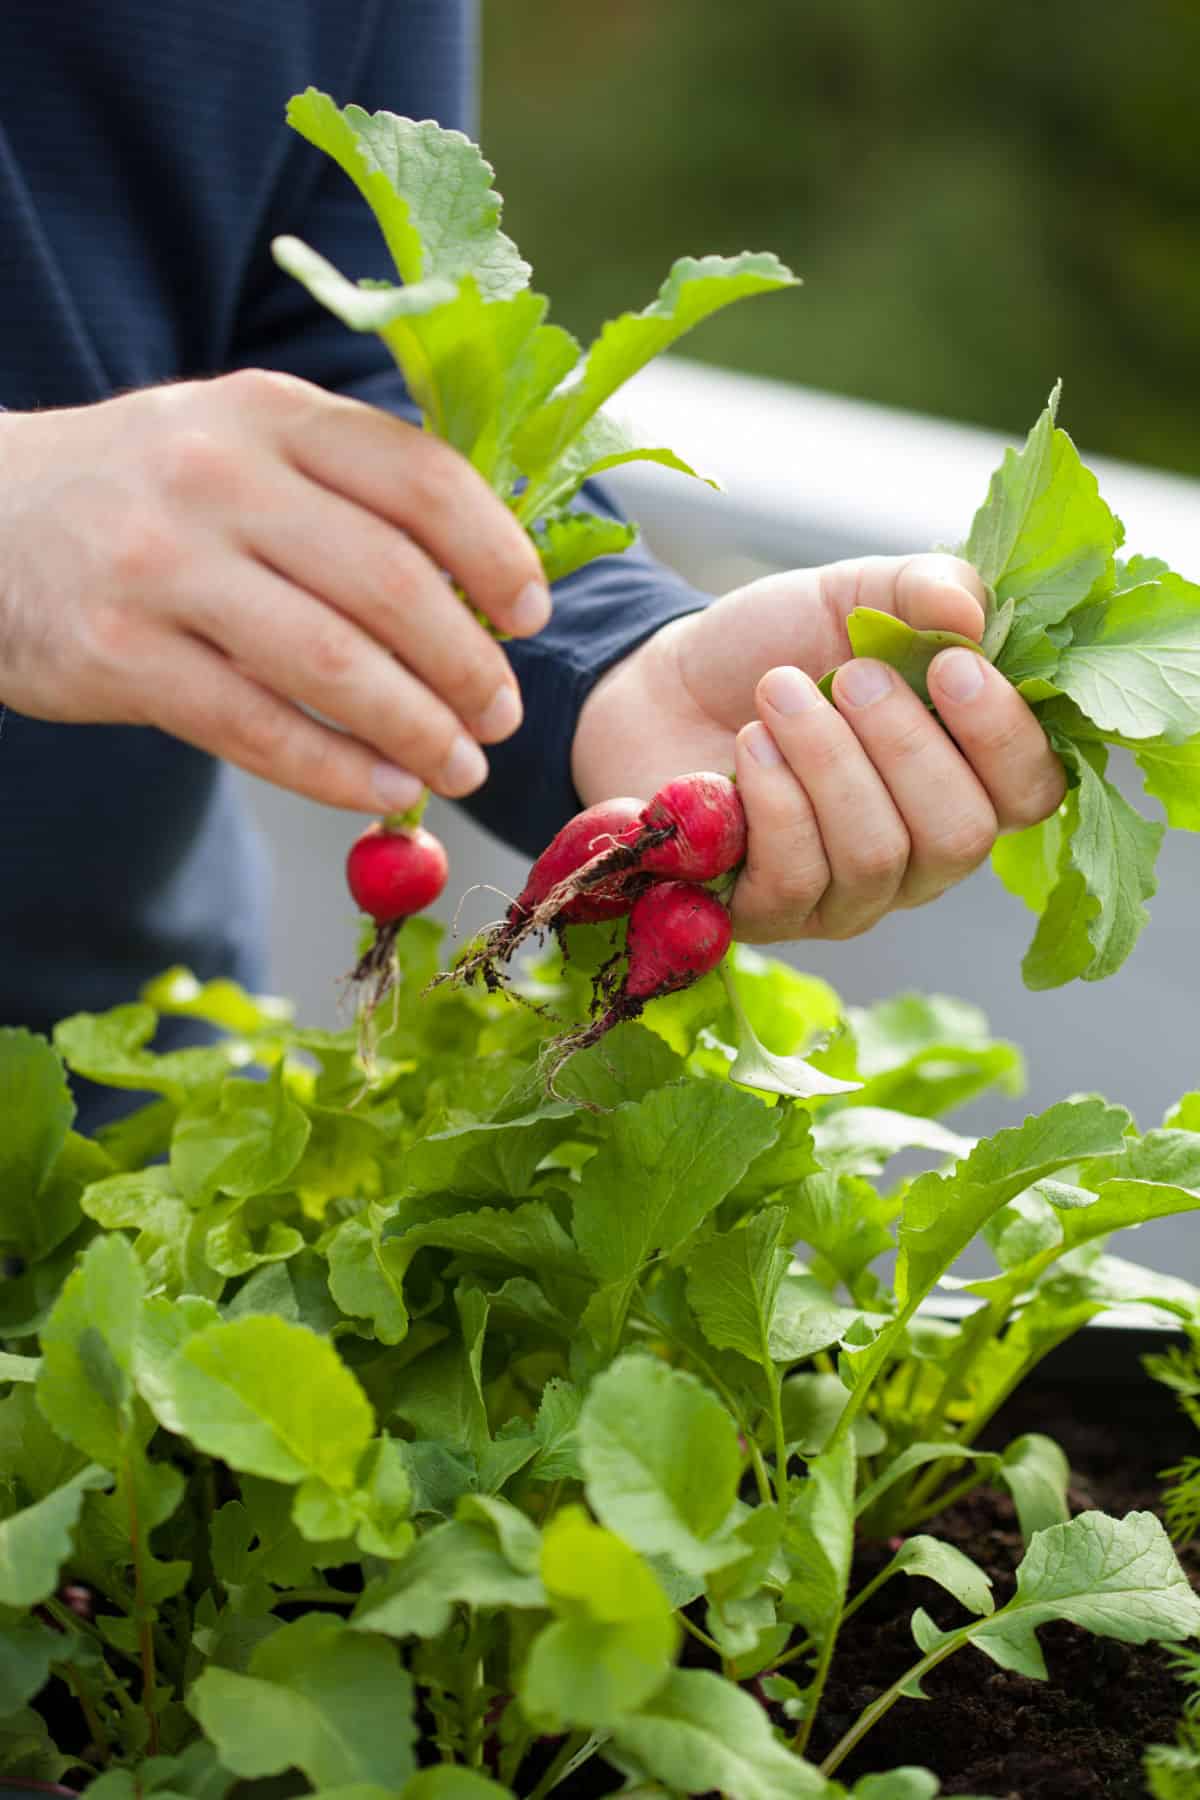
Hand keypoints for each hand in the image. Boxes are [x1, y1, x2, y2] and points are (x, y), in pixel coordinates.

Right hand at [0, 371, 550, 809]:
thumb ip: (348, 489)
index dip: (497, 554)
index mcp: (272, 413)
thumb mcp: (241, 443)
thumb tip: (484, 581)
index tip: (530, 615)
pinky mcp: (117, 653)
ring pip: (332, 664)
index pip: (421, 479)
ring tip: (459, 767)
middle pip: (390, 584)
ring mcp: (162, 566)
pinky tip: (383, 788)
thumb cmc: (148, 492)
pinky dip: (337, 769)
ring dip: (418, 729)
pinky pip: (256, 728)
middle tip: (501, 715)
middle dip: (468, 666)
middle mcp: (219, 477)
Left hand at [571, 553, 1066, 942]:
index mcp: (965, 776)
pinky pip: (796, 880)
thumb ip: (924, 590)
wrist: (660, 686)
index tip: (948, 664)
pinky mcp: (770, 915)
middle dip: (904, 745)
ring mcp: (848, 896)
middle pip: (959, 837)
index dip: (1004, 736)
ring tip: (779, 693)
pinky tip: (749, 746)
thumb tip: (972, 613)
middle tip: (851, 675)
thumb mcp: (852, 596)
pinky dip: (773, 800)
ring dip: (827, 760)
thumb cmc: (773, 649)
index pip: (1032, 792)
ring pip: (875, 858)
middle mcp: (920, 853)